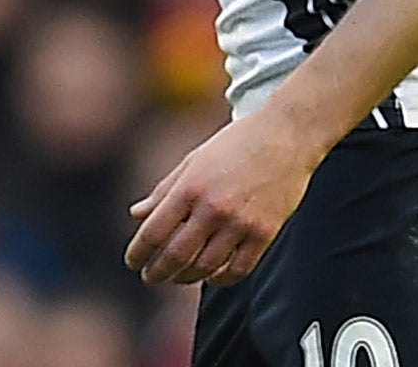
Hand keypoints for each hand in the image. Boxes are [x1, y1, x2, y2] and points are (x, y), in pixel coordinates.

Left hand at [123, 111, 320, 286]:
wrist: (285, 138)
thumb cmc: (234, 146)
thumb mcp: (192, 162)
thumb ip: (163, 191)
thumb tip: (136, 215)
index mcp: (189, 187)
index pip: (154, 232)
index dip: (138, 252)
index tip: (132, 262)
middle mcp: (213, 208)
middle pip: (176, 255)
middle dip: (158, 272)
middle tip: (149, 277)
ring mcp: (240, 224)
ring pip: (206, 267)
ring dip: (186, 277)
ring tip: (176, 277)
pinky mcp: (265, 234)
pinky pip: (238, 270)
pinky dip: (220, 279)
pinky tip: (210, 276)